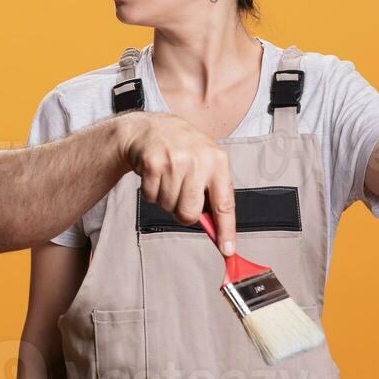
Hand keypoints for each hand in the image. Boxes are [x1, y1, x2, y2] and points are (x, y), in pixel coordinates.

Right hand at [115, 112, 235, 253]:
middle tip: (181, 197)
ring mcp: (174, 161)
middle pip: (190, 212)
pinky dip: (152, 192)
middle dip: (183, 212)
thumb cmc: (183, 149)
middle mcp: (198, 160)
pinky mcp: (152, 163)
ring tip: (168, 179)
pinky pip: (152, 198)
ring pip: (168, 206)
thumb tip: (216, 229)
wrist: (150, 129)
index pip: (225, 203)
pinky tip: (156, 175)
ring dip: (166, 200)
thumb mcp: (206, 162)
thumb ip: (213, 192)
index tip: (227, 249)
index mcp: (218, 161)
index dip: (226, 230)